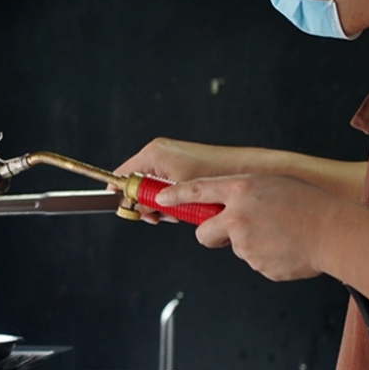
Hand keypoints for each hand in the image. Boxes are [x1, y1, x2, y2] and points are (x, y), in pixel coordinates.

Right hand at [111, 138, 248, 222]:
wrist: (246, 168)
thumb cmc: (216, 174)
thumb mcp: (177, 194)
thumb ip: (151, 201)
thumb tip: (136, 208)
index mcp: (153, 154)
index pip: (122, 174)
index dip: (122, 194)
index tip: (127, 209)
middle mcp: (159, 152)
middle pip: (137, 183)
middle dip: (147, 203)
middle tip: (159, 217)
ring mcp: (170, 157)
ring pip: (152, 186)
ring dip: (162, 204)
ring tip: (178, 212)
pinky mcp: (182, 164)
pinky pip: (166, 184)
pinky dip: (173, 198)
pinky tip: (186, 207)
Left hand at [154, 174, 339, 280]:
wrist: (338, 234)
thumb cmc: (312, 206)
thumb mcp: (274, 184)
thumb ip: (244, 194)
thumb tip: (224, 208)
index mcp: (243, 189)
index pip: (197, 190)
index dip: (175, 195)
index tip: (160, 199)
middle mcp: (238, 215)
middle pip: (203, 233)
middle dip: (211, 235)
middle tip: (231, 232)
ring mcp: (246, 243)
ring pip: (235, 248)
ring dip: (251, 243)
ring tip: (281, 234)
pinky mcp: (257, 265)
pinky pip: (255, 261)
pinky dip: (267, 256)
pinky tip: (287, 247)